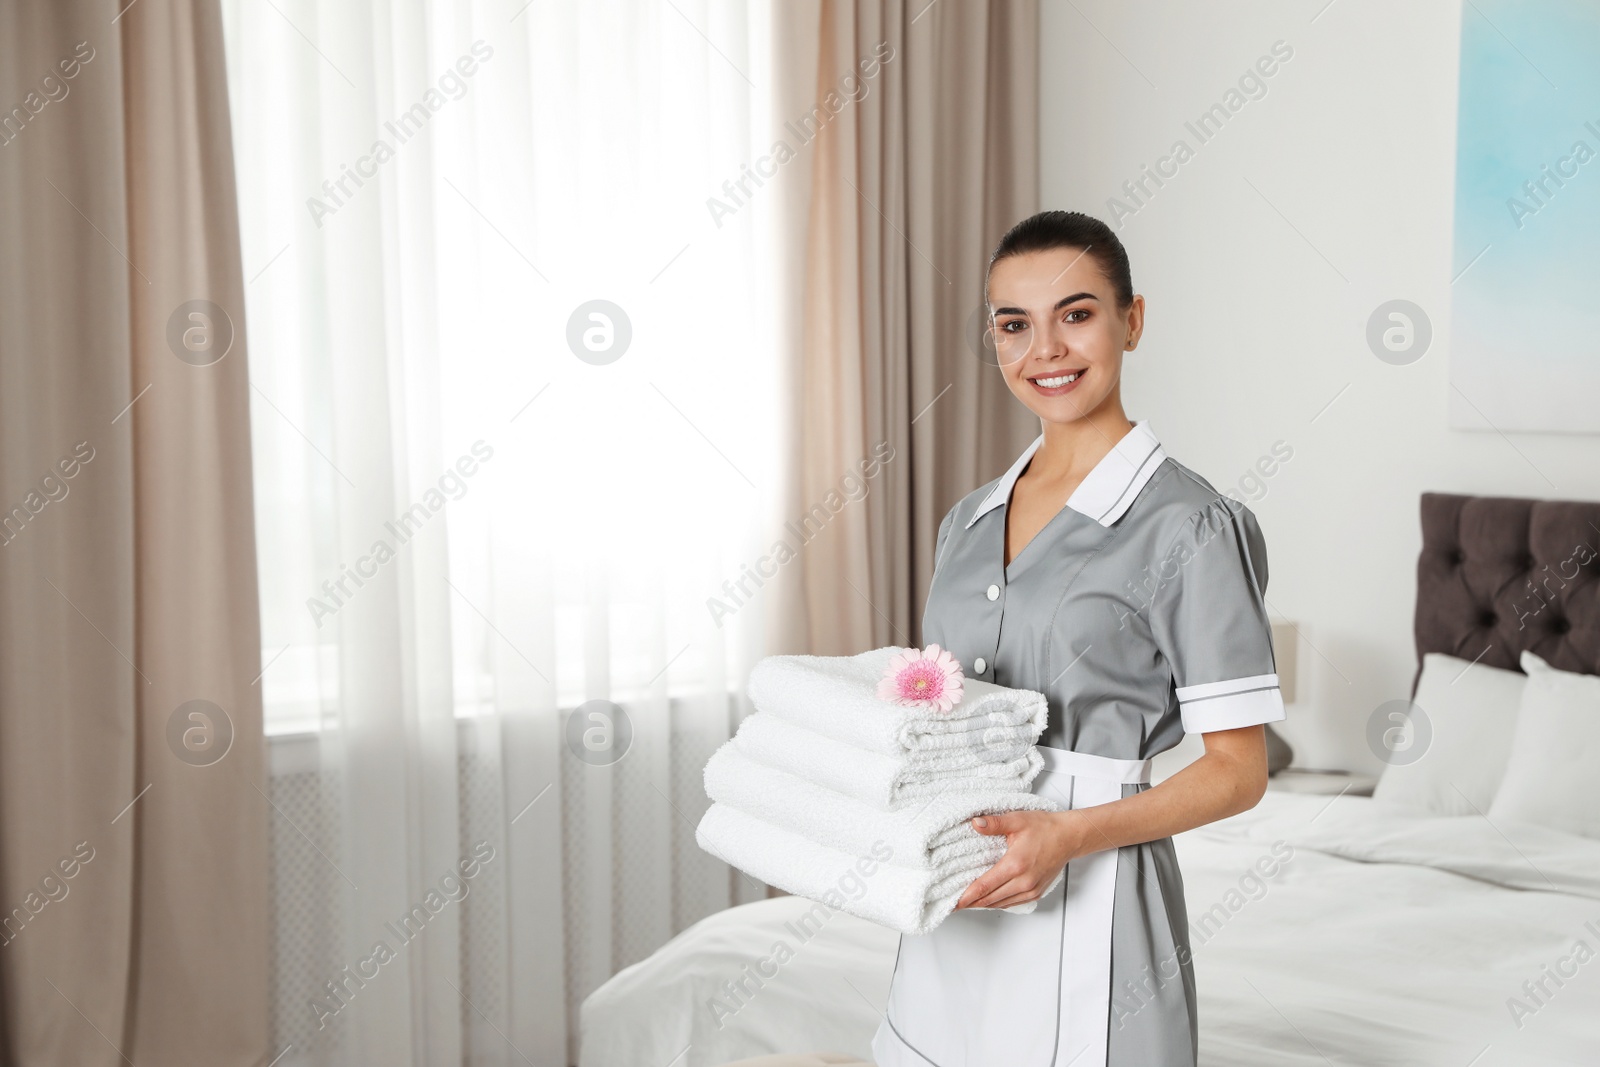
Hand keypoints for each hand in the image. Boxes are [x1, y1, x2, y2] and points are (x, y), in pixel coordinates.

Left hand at [953, 809, 1084, 910]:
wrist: (1069, 837)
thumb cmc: (1045, 828)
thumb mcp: (1017, 820)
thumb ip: (994, 823)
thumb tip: (976, 823)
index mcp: (1015, 864)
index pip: (985, 886)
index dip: (968, 896)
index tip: (954, 902)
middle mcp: (1024, 881)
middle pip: (991, 899)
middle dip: (971, 903)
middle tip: (954, 905)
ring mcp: (1031, 889)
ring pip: (1001, 903)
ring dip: (984, 904)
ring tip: (968, 903)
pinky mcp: (1036, 892)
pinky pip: (1012, 903)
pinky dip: (998, 903)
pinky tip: (989, 900)